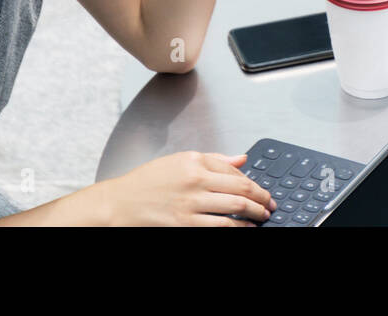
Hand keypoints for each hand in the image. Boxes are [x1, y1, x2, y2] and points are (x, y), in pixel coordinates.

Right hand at [100, 151, 275, 225]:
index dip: (254, 182)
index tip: (262, 190)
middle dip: (262, 199)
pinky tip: (244, 229)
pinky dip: (238, 229)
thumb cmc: (146, 183)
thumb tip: (242, 158)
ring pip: (236, 208)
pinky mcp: (184, 224)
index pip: (235, 170)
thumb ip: (213, 159)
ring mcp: (190, 203)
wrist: (118, 204)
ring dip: (255, 214)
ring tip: (262, 217)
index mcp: (194, 161)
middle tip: (270, 205)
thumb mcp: (178, 161)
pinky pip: (221, 227)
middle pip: (241, 188)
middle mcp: (195, 180)